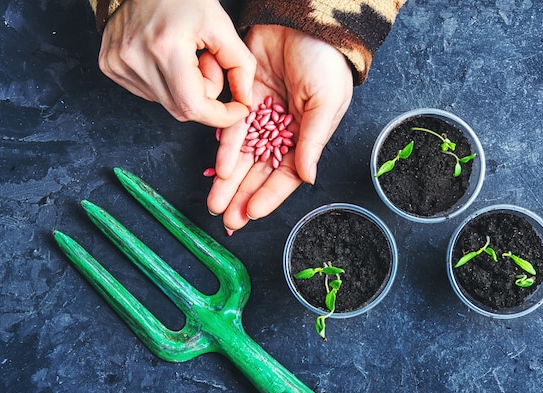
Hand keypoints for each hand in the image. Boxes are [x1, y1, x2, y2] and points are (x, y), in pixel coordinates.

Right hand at [98, 0, 255, 126]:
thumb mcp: (221, 25)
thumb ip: (241, 65)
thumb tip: (246, 101)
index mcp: (164, 48)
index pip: (194, 107)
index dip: (221, 115)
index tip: (238, 109)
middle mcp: (135, 59)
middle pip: (182, 109)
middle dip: (205, 95)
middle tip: (209, 62)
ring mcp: (118, 64)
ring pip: (167, 103)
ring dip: (186, 89)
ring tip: (188, 55)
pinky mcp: (109, 65)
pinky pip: (149, 93)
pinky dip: (167, 83)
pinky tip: (168, 57)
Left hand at [207, 25, 352, 232]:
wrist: (304, 22)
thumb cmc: (326, 63)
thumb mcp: (326, 103)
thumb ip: (313, 141)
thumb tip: (307, 177)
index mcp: (307, 137)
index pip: (286, 175)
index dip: (269, 196)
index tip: (252, 213)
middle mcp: (283, 132)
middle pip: (260, 172)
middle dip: (243, 196)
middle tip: (227, 219)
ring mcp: (262, 117)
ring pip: (243, 157)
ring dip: (229, 181)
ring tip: (216, 203)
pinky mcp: (245, 100)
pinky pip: (232, 130)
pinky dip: (225, 149)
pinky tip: (218, 169)